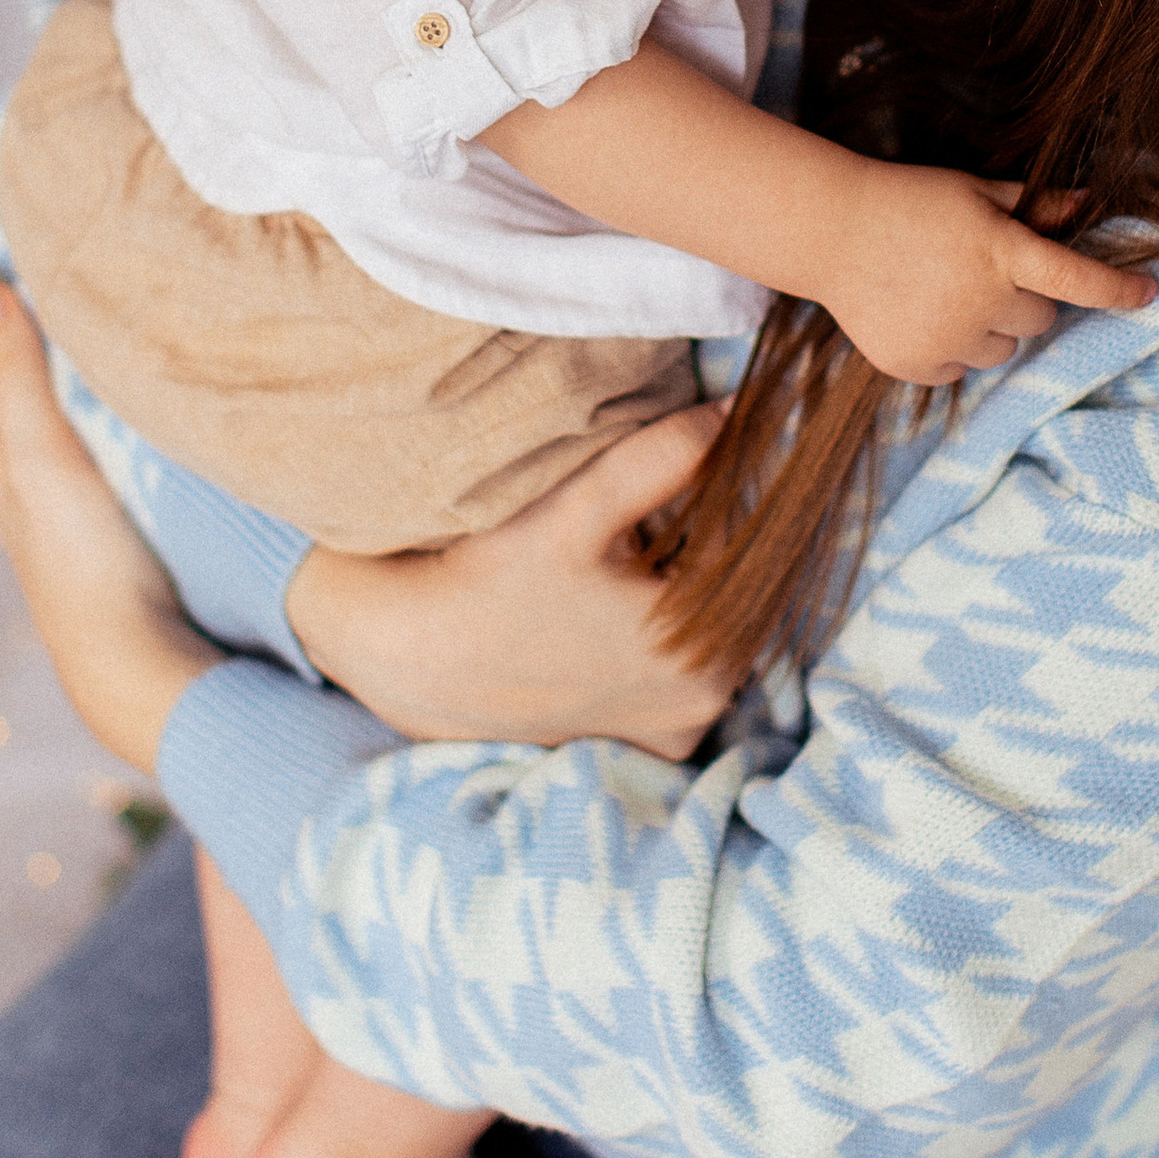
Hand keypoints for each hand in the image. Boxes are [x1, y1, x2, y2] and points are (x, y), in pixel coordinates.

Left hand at [0, 268, 216, 773]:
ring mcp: (72, 543)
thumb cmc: (85, 560)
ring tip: (89, 375)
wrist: (139, 673)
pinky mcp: (118, 563)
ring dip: (59, 417)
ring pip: (51, 465)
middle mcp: (29, 510)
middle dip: (4, 376)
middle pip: (0, 432)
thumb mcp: (45, 452)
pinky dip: (106, 457)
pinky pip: (101, 491)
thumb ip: (16, 369)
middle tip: (23, 320)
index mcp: (4, 478)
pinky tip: (142, 454)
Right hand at [285, 401, 739, 755]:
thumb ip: (668, 455)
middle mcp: (700, 710)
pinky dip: (653, 639)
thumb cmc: (495, 580)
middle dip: (693, 551)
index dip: (711, 504)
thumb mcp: (582, 507)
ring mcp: (667, 736)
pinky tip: (600, 614)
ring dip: (674, 593)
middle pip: (726, 600)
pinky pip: (672, 674)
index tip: (663, 483)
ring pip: (700, 635)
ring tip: (609, 569)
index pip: (746, 555)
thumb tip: (739, 410)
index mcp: (705, 655)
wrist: (412, 655)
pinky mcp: (635, 748)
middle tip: (627, 528)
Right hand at [820, 162, 1156, 385]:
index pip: (1079, 279)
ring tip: (943, 291)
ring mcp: (948, 338)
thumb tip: (1088, 203)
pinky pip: (960, 368)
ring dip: (989, 327)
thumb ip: (1035, 205)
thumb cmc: (908, 199)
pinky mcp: (918, 366)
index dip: (1120, 289)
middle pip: (1040, 319)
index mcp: (1002, 251)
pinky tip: (918, 311)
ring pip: (1002, 350)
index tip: (1150, 294)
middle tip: (983, 271)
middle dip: (1023, 298)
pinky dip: (950, 347)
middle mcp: (981, 300)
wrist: (829, 230)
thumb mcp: (973, 190)